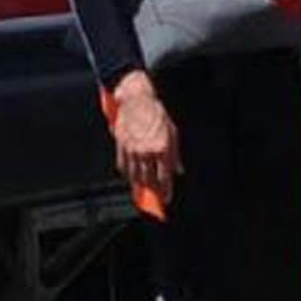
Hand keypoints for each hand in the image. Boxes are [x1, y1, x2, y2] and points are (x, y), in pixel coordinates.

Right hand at [110, 76, 180, 209]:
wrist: (136, 101)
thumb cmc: (157, 115)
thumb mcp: (173, 133)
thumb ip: (175, 155)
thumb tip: (179, 171)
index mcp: (162, 148)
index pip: (164, 177)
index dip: (165, 191)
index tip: (166, 199)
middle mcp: (147, 152)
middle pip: (148, 180)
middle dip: (152, 191)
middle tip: (156, 198)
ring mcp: (132, 150)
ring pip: (134, 176)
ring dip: (140, 185)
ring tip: (145, 189)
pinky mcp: (121, 147)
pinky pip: (123, 167)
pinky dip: (128, 174)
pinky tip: (132, 177)